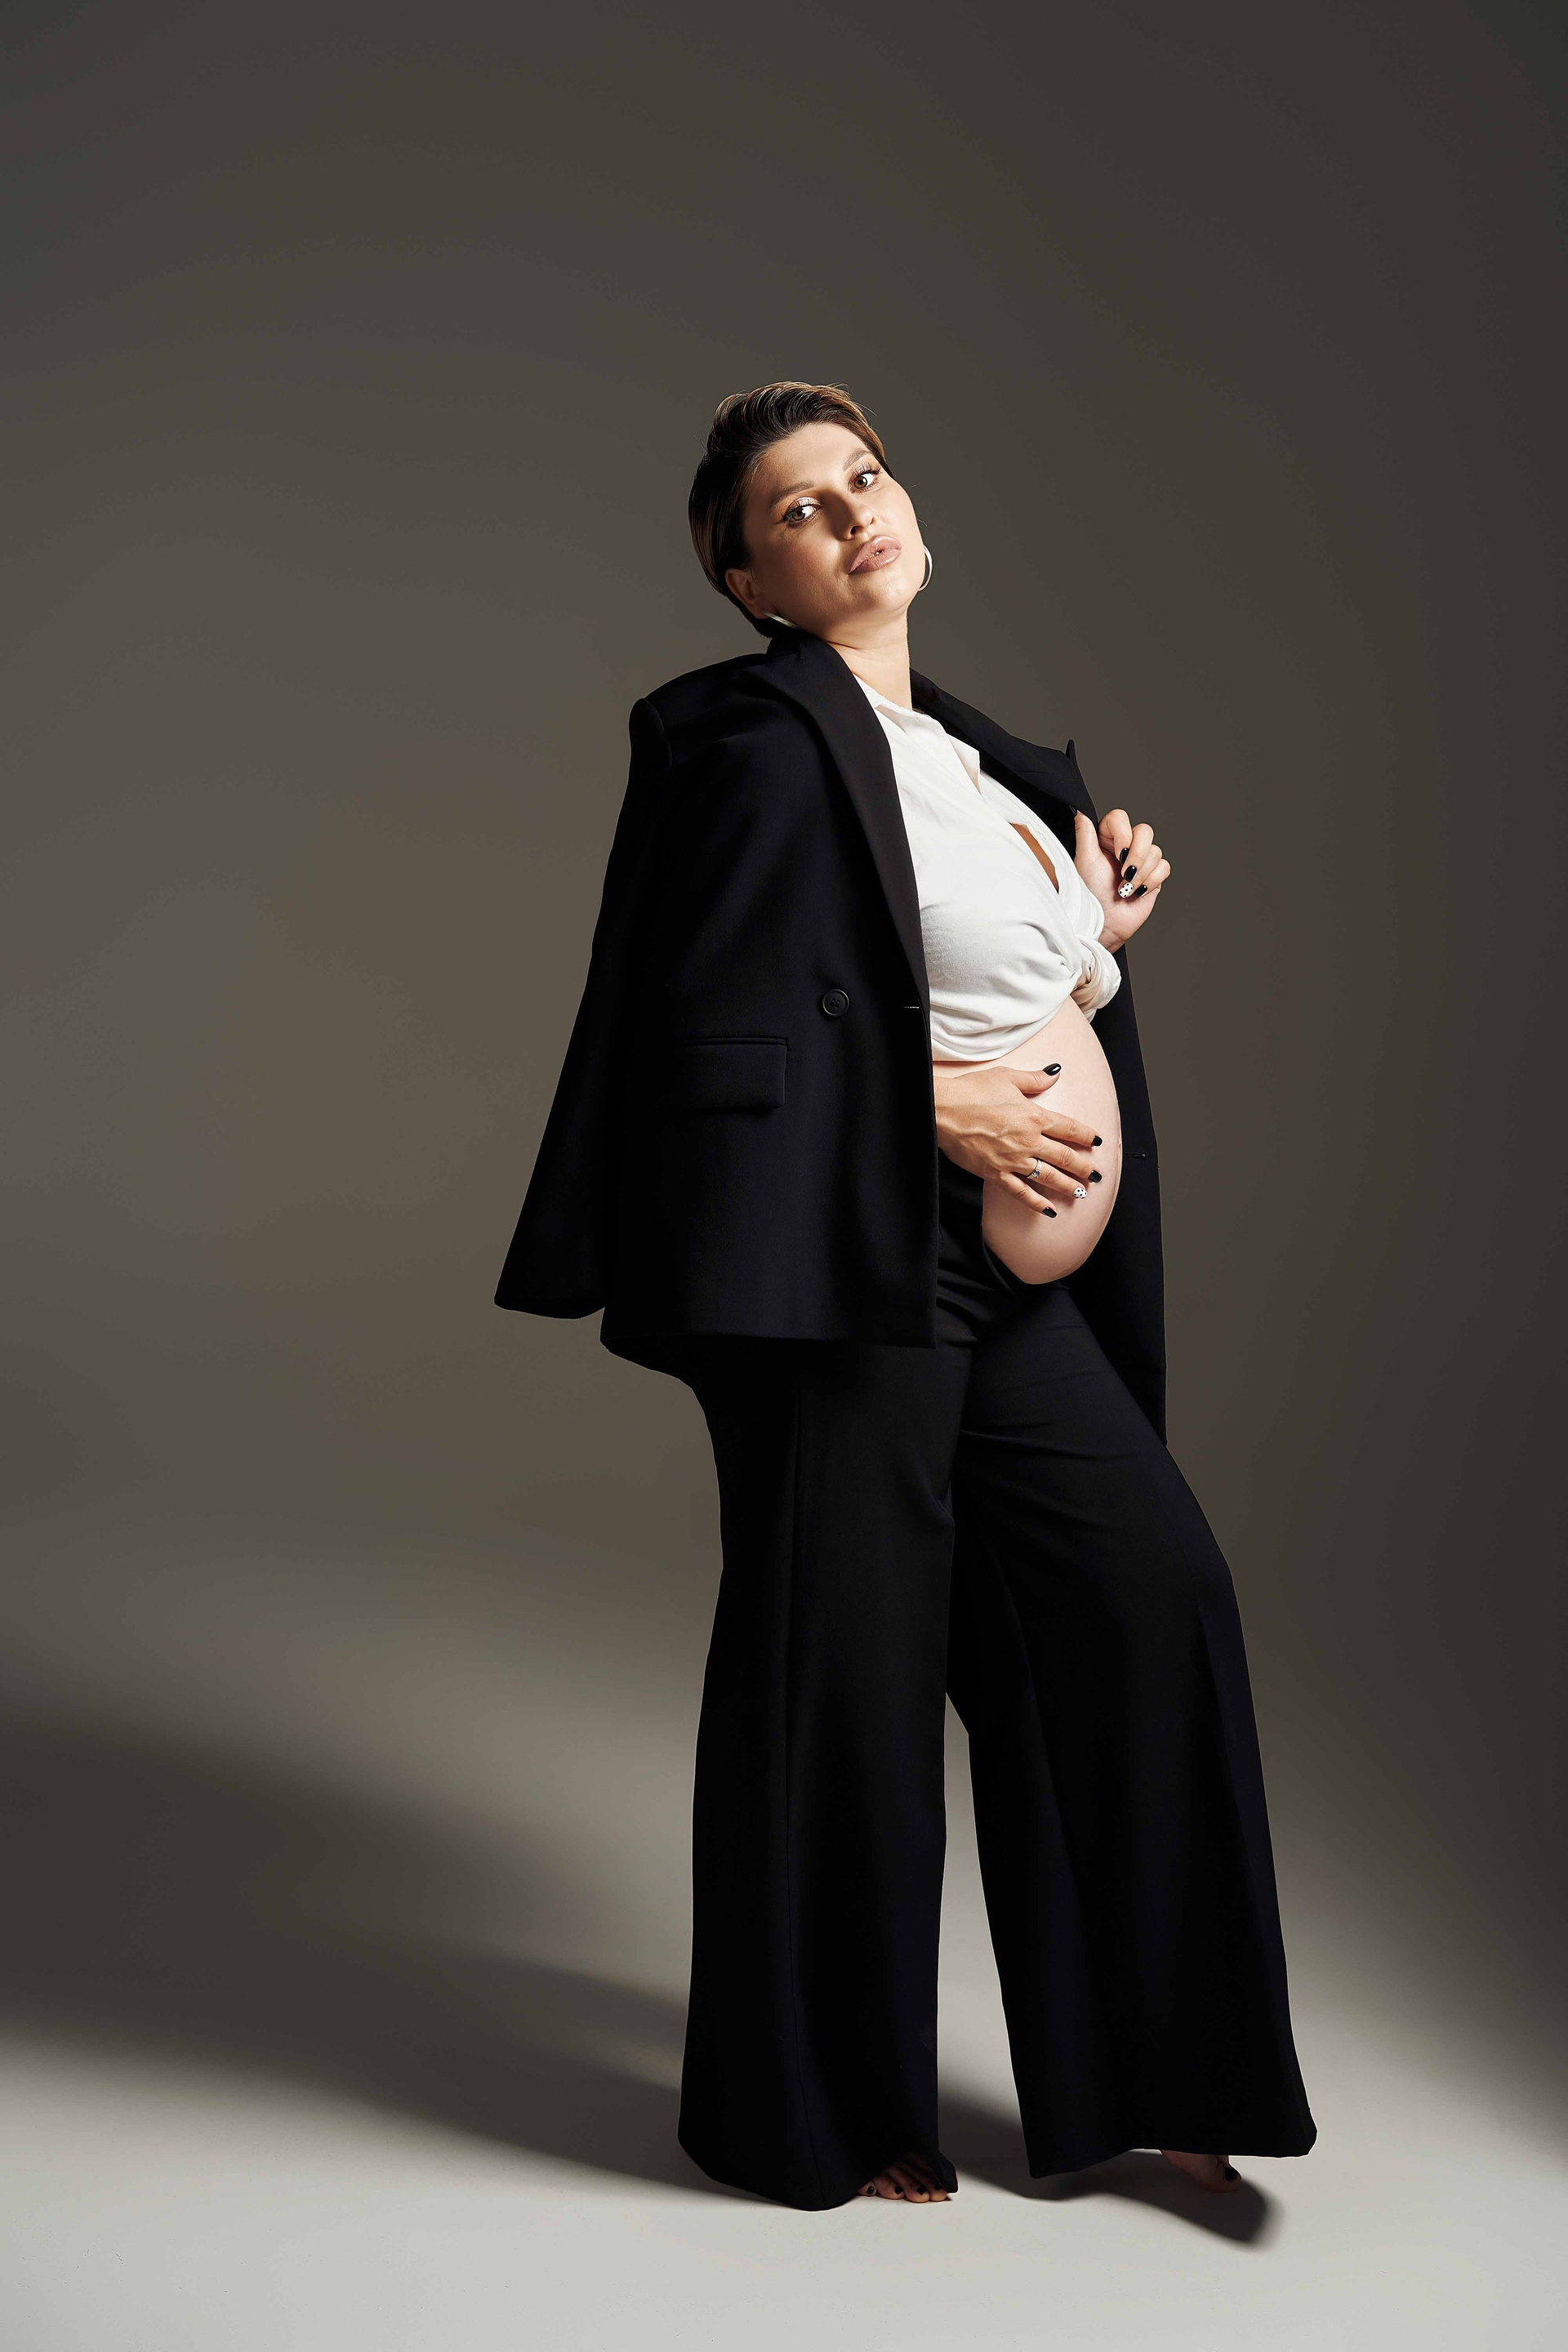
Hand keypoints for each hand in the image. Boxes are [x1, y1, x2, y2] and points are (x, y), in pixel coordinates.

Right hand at [933, 1063, 1098, 1212]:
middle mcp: (1029, 1141)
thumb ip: (1034, 1078)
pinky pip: (1021, 1193)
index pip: (1070, 1129)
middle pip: (1065, 1157)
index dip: (1087, 1136)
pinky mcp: (995, 1174)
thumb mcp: (1007, 1077)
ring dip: (1068, 1186)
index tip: (1097, 1142)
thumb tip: (1055, 1073)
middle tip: (1095, 1176)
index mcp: (1035, 1116)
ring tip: (1082, 1193)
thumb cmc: (972, 1090)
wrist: (942, 1109)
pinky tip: (1050, 1211)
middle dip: (1084, 1167)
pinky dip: (1037, 1203)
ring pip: (1049, 1177)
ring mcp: (1013, 1160)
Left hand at [1074, 809, 1170, 951]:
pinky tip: (1137, 892)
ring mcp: (1140, 862)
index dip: (1123, 834)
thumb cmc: (1090, 894)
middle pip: (1145, 831)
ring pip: (1155, 851)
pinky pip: (1164, 867)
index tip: (1118, 853)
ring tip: (1125, 888)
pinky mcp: (1154, 877)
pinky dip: (1151, 880)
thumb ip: (1084, 832)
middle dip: (1137, 854)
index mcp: (1105, 839)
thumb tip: (1081, 810)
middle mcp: (1124, 847)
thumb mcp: (1084, 861)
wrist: (1105, 924)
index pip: (1121, 818)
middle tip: (1125, 873)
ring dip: (1140, 873)